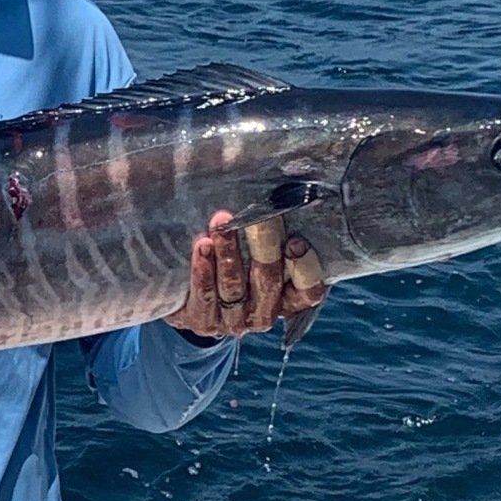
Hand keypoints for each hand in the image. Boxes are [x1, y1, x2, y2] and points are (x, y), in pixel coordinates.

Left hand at [167, 210, 328, 342]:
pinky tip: (202, 246)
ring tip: (222, 222)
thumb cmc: (237, 260)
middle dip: (264, 248)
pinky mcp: (203, 321)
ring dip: (229, 253)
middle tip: (259, 219)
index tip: (296, 241)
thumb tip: (288, 179)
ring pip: (234, 287)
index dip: (304, 268)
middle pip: (268, 281)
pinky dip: (203, 271)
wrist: (191, 298)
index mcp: (288, 298)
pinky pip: (205, 296)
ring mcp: (233, 321)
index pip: (308, 291)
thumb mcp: (259, 247)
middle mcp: (264, 313)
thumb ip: (275, 229)